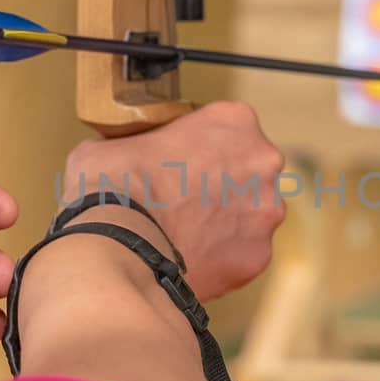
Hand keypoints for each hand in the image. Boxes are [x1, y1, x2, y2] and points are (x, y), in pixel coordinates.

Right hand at [62, 102, 285, 299]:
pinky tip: (190, 258)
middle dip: (223, 186)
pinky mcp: (258, 255)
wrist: (117, 245)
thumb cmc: (114, 186)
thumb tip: (131, 157)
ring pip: (250, 216)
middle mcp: (262, 162)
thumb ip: (142, 143)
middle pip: (248, 172)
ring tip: (185, 235)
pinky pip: (243, 254)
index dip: (204, 148)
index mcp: (234, 121)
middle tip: (185, 202)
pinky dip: (222, 258)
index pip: (228, 128)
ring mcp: (265, 211)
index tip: (184, 164)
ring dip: (225, 224)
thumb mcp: (116, 141)